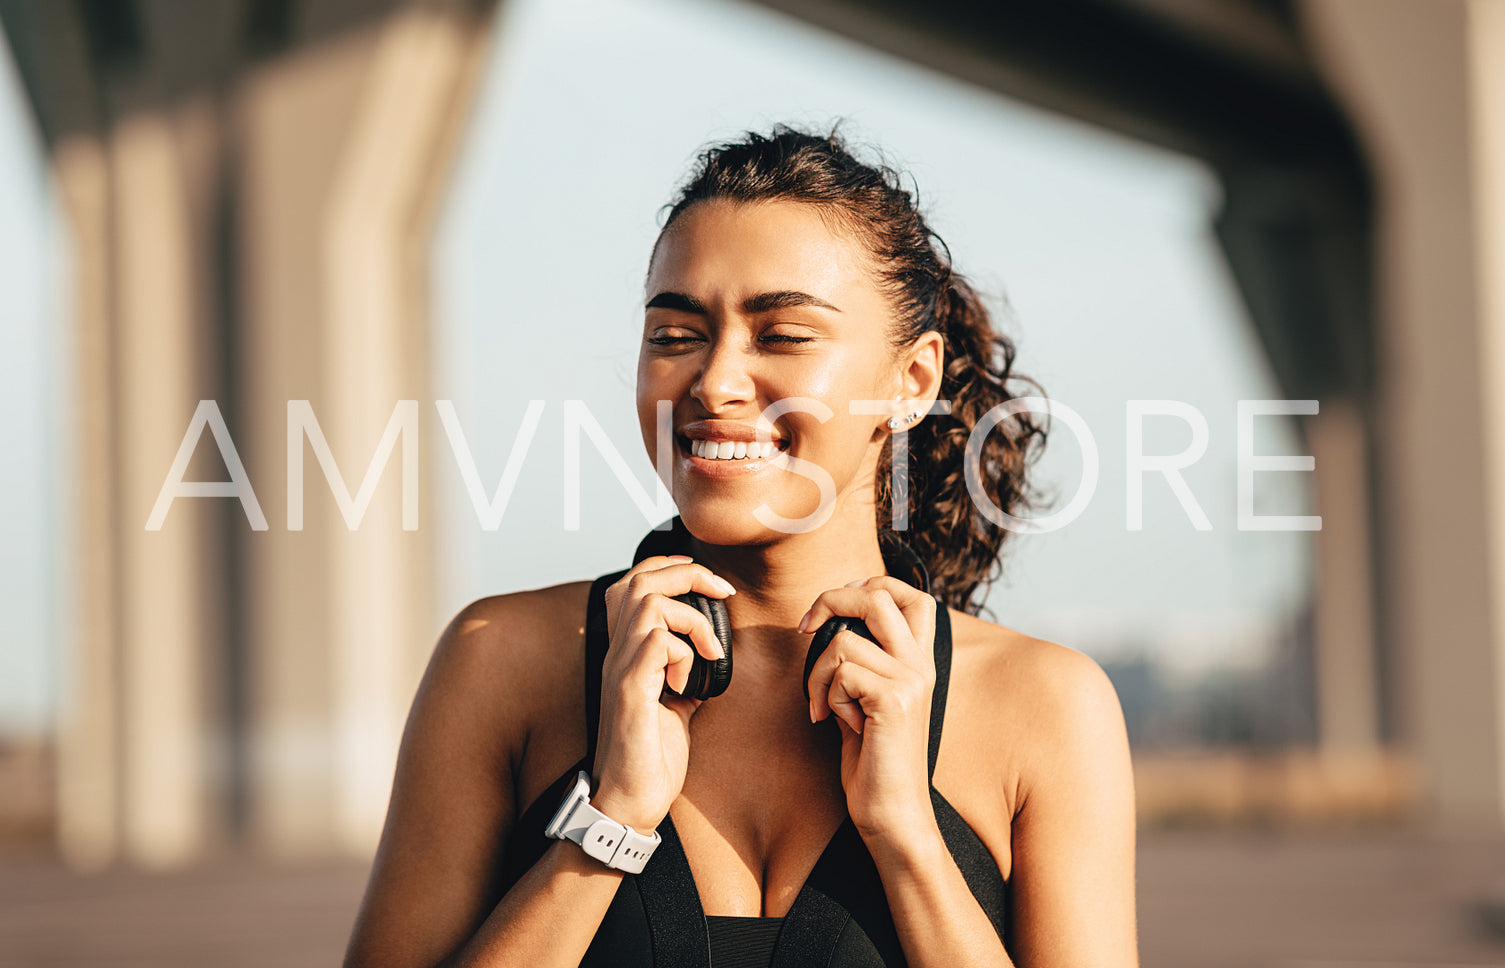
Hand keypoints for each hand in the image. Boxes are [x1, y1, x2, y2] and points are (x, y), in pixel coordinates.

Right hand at [590, 555, 733, 832]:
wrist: (630, 803)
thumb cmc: (651, 759)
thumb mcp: (677, 705)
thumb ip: (685, 673)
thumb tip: (709, 653)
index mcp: (626, 652)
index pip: (634, 582)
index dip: (671, 568)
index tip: (710, 584)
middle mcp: (616, 654)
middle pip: (640, 578)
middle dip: (689, 575)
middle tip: (723, 595)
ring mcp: (620, 670)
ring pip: (648, 602)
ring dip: (691, 618)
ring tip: (709, 650)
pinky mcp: (630, 691)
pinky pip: (658, 642)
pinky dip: (684, 652)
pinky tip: (689, 683)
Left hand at [801, 576, 938, 846]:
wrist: (894, 815)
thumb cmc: (875, 763)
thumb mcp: (866, 702)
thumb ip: (858, 665)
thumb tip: (827, 627)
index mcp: (920, 662)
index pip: (913, 595)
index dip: (871, 586)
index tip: (836, 607)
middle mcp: (922, 666)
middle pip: (877, 596)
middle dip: (830, 602)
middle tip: (806, 629)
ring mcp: (911, 681)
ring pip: (844, 640)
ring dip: (819, 673)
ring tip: (826, 707)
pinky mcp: (893, 701)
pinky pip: (841, 672)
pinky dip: (826, 696)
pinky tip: (839, 724)